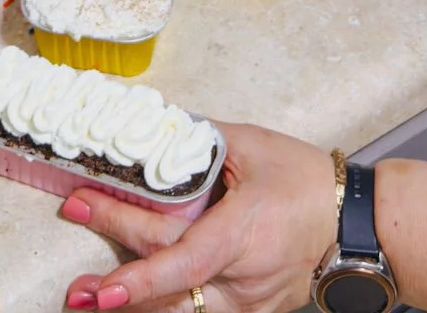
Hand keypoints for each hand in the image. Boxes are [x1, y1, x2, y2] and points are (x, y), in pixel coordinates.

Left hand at [60, 122, 334, 312]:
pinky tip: (134, 303)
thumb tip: (152, 130)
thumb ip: (198, 141)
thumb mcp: (251, 145)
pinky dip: (167, 307)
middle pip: (173, 290)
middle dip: (117, 291)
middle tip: (74, 291)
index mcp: (243, 230)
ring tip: (89, 301)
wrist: (352, 222)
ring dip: (136, 309)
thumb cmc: (304, 179)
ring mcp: (248, 304)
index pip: (184, 258)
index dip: (142, 277)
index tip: (104, 285)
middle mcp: (243, 278)